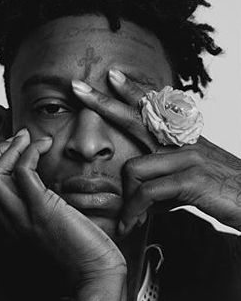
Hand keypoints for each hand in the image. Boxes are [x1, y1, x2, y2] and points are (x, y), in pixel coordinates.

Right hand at [0, 129, 126, 300]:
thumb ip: (42, 209)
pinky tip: (44, 145)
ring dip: (10, 149)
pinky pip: (23, 173)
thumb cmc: (82, 250)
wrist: (97, 274)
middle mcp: (12, 222)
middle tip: (19, 139)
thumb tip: (45, 185)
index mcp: (13, 226)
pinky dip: (29, 153)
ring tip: (29, 138)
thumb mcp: (53, 227)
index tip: (14, 149)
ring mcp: (25, 216)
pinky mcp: (43, 210)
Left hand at [72, 71, 240, 233]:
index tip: (112, 76)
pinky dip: (136, 211)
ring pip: (134, 167)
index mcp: (182, 138)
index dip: (132, 91)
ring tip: (129, 220)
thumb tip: (143, 193)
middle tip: (76, 88)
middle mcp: (182, 141)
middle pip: (136, 117)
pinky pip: (148, 192)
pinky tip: (133, 224)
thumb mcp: (192, 181)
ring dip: (127, 200)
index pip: (153, 108)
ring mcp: (187, 157)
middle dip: (104, 103)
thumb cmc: (225, 191)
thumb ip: (165, 181)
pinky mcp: (191, 178)